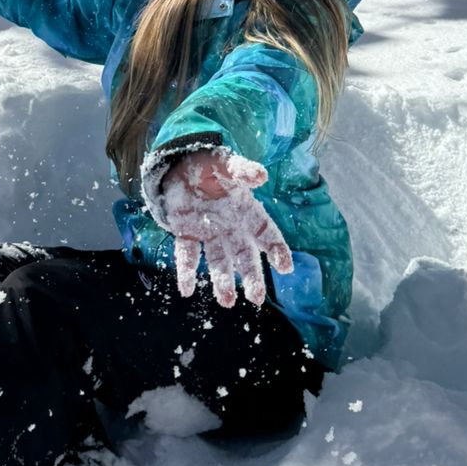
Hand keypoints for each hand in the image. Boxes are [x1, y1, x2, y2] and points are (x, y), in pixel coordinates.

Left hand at [160, 150, 292, 307]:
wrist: (181, 165)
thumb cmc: (211, 166)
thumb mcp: (227, 164)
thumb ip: (242, 170)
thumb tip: (261, 175)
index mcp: (246, 211)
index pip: (266, 233)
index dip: (277, 249)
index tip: (285, 267)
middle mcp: (231, 227)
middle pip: (245, 255)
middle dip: (251, 276)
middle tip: (256, 298)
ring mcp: (209, 233)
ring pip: (218, 261)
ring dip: (222, 281)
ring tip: (226, 301)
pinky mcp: (186, 233)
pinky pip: (187, 255)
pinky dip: (186, 272)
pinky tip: (186, 290)